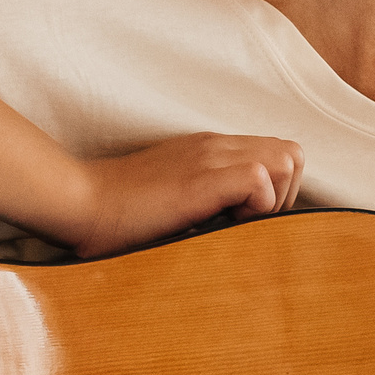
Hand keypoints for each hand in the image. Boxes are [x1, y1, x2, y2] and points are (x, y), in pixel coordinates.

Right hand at [65, 132, 303, 256]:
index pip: (280, 154)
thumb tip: (239, 229)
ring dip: (273, 200)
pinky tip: (222, 225)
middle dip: (285, 194)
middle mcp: (218, 145)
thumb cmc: (121, 214)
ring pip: (286, 161)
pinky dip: (255, 207)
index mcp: (212, 149)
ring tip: (235, 224)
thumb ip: (208, 198)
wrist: (81, 204)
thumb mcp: (175, 197)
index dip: (278, 191)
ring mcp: (211, 158)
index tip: (248, 220)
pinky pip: (260, 178)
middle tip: (248, 224)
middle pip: (293, 154)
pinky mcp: (202, 178)